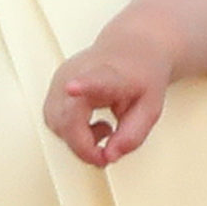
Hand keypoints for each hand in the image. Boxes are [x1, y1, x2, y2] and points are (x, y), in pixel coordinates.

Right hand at [44, 36, 172, 164]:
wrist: (132, 49)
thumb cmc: (140, 74)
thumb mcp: (150, 109)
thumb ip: (132, 135)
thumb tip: (110, 156)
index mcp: (109, 74)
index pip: (94, 80)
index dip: (82, 86)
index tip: (72, 88)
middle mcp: (79, 73)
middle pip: (68, 118)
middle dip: (84, 145)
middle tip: (106, 153)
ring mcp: (62, 79)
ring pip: (57, 123)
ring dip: (78, 139)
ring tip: (104, 129)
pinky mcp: (55, 87)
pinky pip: (55, 120)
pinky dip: (72, 131)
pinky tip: (90, 124)